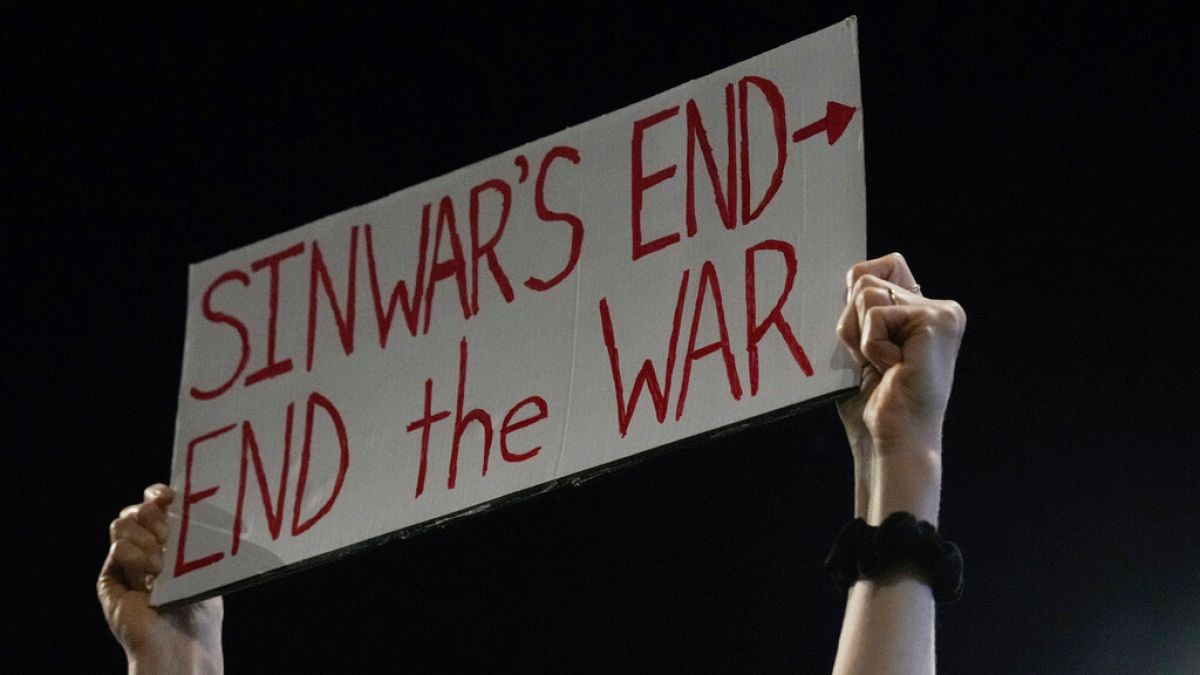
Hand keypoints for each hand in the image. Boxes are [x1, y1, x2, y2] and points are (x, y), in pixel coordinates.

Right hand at [98, 484, 223, 671]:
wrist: (181, 641)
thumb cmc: (200, 607)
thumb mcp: (202, 562)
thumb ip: (191, 533)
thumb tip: (192, 500)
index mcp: (170, 541)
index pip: (155, 503)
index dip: (159, 494)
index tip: (169, 496)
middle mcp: (145, 548)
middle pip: (136, 509)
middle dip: (153, 516)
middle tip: (169, 537)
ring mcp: (125, 563)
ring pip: (122, 524)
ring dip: (145, 539)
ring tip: (161, 565)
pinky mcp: (109, 578)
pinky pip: (117, 548)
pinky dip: (134, 557)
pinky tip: (148, 576)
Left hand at [836, 253, 964, 455]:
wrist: (893, 440)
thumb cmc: (874, 404)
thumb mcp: (860, 347)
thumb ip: (861, 310)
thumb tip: (854, 275)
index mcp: (924, 313)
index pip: (875, 268)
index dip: (854, 297)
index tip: (865, 343)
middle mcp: (940, 308)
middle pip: (864, 278)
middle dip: (852, 323)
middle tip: (875, 363)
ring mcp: (942, 312)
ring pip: (866, 292)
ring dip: (860, 336)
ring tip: (885, 367)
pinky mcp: (938, 319)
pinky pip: (875, 314)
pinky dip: (871, 346)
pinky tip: (894, 369)